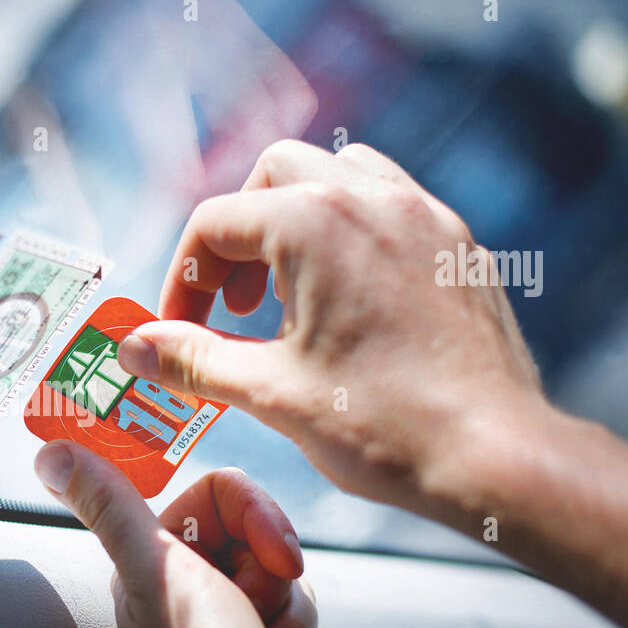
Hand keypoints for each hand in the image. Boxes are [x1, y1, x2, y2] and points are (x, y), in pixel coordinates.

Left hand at [35, 440, 342, 627]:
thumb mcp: (157, 573)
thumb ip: (111, 506)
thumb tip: (54, 453)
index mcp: (151, 568)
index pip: (219, 494)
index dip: (256, 515)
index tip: (270, 555)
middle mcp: (185, 597)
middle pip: (260, 537)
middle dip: (276, 577)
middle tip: (257, 613)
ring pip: (290, 585)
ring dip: (292, 621)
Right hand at [114, 139, 543, 513]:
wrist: (495, 453)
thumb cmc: (385, 426)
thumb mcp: (270, 392)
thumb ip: (192, 359)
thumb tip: (133, 347)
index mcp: (314, 223)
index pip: (215, 225)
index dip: (182, 280)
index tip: (179, 332)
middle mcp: (371, 198)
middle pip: (273, 175)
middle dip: (238, 235)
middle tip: (234, 304)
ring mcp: (423, 215)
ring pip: (338, 173)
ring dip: (296, 220)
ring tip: (288, 295)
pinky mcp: (457, 244)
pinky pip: (390, 206)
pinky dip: (351, 234)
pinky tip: (347, 304)